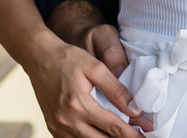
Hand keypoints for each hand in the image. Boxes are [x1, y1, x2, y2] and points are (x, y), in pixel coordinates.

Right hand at [23, 38, 144, 137]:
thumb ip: (116, 89)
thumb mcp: (95, 67)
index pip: (113, 127)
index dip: (133, 133)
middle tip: (139, 136)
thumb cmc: (66, 58)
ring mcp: (58, 127)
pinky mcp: (53, 128)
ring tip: (121, 135)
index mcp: (79, 104)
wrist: (39, 57)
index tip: (148, 133)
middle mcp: (67, 120)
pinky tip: (100, 134)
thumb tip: (135, 110)